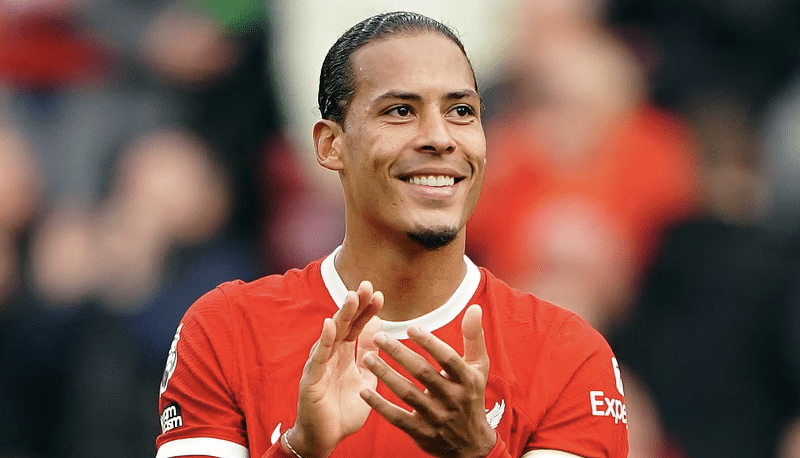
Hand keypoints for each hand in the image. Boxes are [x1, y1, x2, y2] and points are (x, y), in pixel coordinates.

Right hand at [287, 281, 383, 457]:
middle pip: (344, 324)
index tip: (380, 295)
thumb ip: (370, 354)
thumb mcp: (365, 378)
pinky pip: (318, 357)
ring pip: (331, 335)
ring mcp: (320, 364)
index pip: (357, 327)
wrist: (326, 438)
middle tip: (367, 285)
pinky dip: (323, 340)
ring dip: (341, 315)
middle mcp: (331, 355)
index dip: (366, 311)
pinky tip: (329, 325)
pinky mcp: (311, 379)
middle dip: (355, 305)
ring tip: (351, 298)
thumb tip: (379, 329)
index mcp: (345, 354)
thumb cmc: (344, 410)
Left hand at [359, 304, 495, 457]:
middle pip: (423, 373)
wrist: (471, 443)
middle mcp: (452, 399)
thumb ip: (473, 337)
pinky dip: (380, 405)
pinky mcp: (421, 433)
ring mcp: (436, 417)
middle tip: (379, 337)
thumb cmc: (471, 395)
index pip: (448, 358)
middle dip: (399, 354)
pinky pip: (397, 418)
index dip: (430, 342)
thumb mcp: (479, 367)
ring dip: (385, 375)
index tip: (410, 327)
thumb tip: (474, 307)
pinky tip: (364, 390)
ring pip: (407, 394)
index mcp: (467, 380)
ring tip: (367, 357)